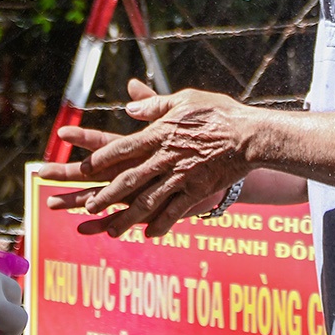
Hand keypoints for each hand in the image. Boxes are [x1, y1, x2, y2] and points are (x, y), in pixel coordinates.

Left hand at [37, 80, 254, 237]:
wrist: (250, 135)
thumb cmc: (218, 112)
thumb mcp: (184, 100)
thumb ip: (155, 105)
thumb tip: (130, 106)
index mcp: (158, 134)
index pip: (120, 147)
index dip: (100, 159)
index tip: (84, 168)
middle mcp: (164, 158)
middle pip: (127, 180)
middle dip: (105, 196)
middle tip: (88, 207)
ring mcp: (180, 177)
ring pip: (146, 202)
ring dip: (126, 218)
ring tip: (111, 231)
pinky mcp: (196, 191)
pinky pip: (174, 212)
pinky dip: (161, 225)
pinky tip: (149, 235)